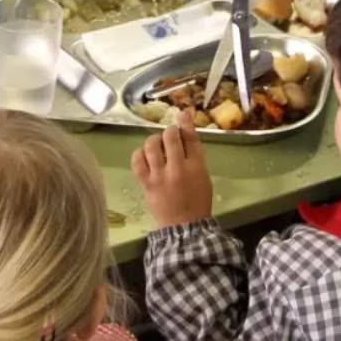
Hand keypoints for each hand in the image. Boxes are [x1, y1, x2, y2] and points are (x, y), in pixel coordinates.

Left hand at [131, 111, 214, 227]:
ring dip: (154, 140)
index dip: (185, 123)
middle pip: (170, 137)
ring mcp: (159, 176)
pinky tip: (145, 155)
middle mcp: (178, 168)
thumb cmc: (197, 201)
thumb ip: (194, 156)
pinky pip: (137, 160)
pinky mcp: (146, 183)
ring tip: (157, 145)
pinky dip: (140, 153)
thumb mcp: (203, 176)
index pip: (190, 138)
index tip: (182, 115)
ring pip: (152, 145)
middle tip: (170, 135)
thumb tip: (185, 133)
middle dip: (170, 131)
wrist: (184, 226)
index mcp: (196, 167)